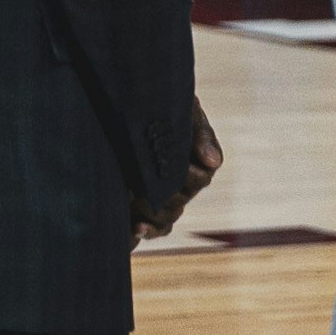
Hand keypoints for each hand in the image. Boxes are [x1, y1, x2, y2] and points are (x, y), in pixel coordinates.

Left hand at [132, 97, 224, 245]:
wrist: (124, 107)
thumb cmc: (157, 104)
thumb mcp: (182, 110)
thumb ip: (199, 132)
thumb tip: (211, 162)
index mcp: (197, 159)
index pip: (201, 177)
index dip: (188, 175)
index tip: (174, 167)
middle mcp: (184, 181)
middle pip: (183, 198)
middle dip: (166, 194)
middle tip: (142, 184)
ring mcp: (167, 196)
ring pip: (170, 214)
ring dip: (154, 211)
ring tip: (135, 200)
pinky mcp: (148, 208)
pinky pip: (158, 228)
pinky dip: (148, 230)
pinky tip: (135, 227)